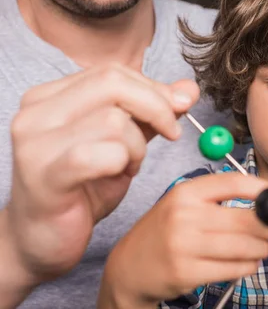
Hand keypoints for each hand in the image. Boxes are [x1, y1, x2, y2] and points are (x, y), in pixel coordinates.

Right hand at [2, 63, 198, 304]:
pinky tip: (119, 176)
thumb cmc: (82, 189)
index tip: (179, 108)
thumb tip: (188, 89)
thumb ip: (152, 113)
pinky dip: (124, 163)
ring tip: (129, 165)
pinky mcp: (45, 175)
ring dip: (138, 146)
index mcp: (50, 96)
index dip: (154, 88)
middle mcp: (36, 112)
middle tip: (171, 133)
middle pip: (113, 83)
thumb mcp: (124, 143)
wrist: (41, 240)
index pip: (113, 72)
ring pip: (114, 120)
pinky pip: (105, 154)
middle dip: (156, 106)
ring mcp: (36, 143)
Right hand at [98, 173, 267, 308]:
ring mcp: (183, 245)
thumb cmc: (167, 232)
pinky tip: (245, 263)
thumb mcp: (186, 205)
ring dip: (262, 250)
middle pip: (246, 218)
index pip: (236, 183)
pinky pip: (234, 269)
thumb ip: (223, 200)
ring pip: (245, 247)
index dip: (267, 191)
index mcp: (187, 192)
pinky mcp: (186, 272)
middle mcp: (184, 215)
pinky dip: (248, 267)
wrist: (130, 267)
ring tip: (262, 250)